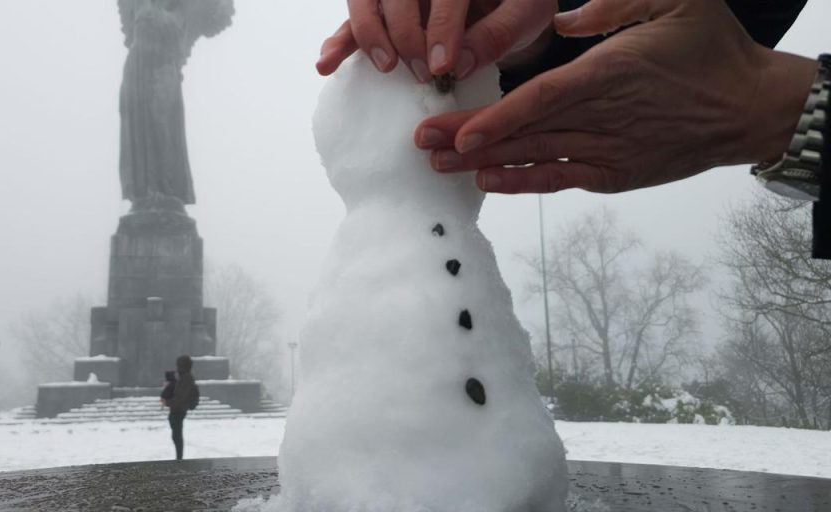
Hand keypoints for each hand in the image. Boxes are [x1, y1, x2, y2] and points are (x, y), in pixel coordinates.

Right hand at [316, 0, 555, 80]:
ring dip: (367, 34)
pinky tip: (327, 62)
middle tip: (420, 72)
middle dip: (406, 34)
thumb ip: (498, 34)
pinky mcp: (383, 6)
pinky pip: (355, 17)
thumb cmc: (517, 4)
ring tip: (383, 66)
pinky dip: (339, 41)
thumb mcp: (526, 14)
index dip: (442, 27)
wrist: (505, 3)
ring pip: (367, 0)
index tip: (441, 66)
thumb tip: (458, 63)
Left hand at [415, 0, 818, 193]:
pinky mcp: (616, 173)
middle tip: (421, 146)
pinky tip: (488, 182)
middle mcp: (603, 117)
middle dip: (467, 141)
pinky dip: (524, 182)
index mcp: (609, 73)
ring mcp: (608, 150)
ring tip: (438, 168)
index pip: (541, 100)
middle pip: (524, 132)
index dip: (496, 120)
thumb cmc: (711, 49)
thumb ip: (613, 6)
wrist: (750, 107)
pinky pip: (561, 179)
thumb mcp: (675, 1)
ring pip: (535, 158)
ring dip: (484, 164)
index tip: (456, 132)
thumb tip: (562, 17)